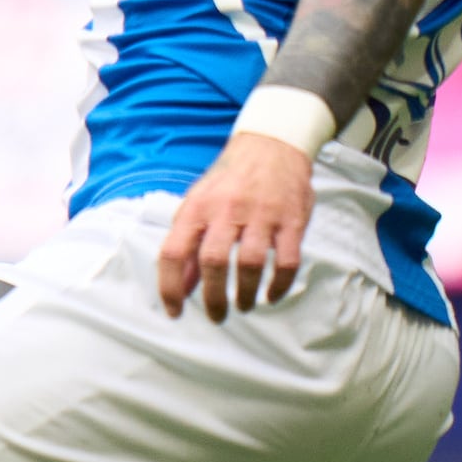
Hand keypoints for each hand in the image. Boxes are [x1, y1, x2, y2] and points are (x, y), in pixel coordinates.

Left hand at [155, 133, 315, 323]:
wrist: (271, 145)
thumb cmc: (228, 182)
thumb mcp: (197, 205)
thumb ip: (187, 244)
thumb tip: (180, 287)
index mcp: (195, 208)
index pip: (173, 253)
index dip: (170, 287)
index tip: (175, 311)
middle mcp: (225, 211)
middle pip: (212, 262)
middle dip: (212, 297)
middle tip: (216, 316)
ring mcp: (260, 215)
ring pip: (249, 263)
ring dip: (245, 293)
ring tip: (243, 306)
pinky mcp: (291, 220)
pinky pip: (286, 261)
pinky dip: (279, 284)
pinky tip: (272, 295)